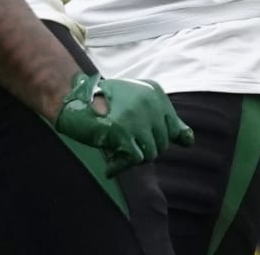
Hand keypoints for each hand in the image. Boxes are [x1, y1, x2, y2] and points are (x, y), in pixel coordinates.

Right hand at [53, 73, 193, 174]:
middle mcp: (150, 102)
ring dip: (132, 159)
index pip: (174, 129)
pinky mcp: (122, 130)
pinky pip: (134, 160)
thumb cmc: (101, 103)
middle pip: (161, 144)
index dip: (158, 141)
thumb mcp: (136, 104)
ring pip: (150, 154)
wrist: (70, 97)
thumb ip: (161, 120)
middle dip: (142, 150)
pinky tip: (109, 165)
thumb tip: (190, 141)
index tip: (139, 141)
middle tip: (121, 145)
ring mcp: (137, 116)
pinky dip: (120, 167)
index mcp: (155, 93)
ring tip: (114, 151)